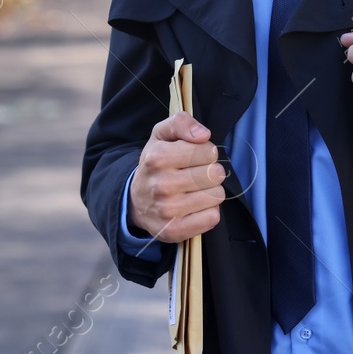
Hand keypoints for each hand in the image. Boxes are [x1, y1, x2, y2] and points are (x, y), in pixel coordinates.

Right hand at [130, 111, 225, 242]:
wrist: (135, 201)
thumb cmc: (156, 164)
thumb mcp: (162, 135)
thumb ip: (182, 122)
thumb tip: (204, 134)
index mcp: (157, 157)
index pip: (208, 151)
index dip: (207, 152)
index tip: (195, 157)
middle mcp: (161, 185)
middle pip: (215, 174)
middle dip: (211, 171)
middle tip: (196, 174)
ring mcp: (167, 211)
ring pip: (217, 196)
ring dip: (211, 192)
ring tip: (195, 190)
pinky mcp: (174, 231)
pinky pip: (212, 217)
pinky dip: (209, 211)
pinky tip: (195, 207)